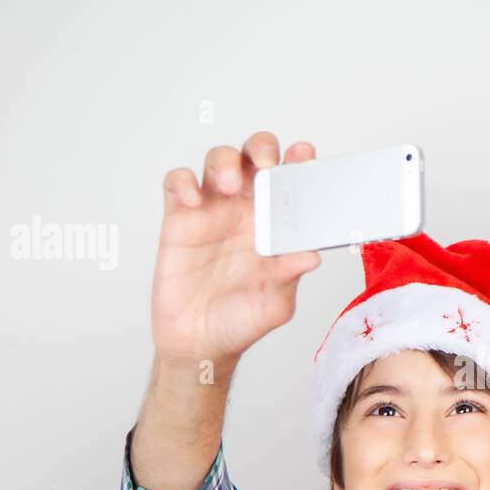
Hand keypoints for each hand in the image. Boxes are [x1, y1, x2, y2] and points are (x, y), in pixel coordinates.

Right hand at [150, 132, 321, 366]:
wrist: (199, 342)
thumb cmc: (241, 321)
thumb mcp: (274, 303)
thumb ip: (289, 277)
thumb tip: (311, 256)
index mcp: (276, 224)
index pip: (290, 181)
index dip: (298, 161)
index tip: (304, 154)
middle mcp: (246, 210)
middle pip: (254, 157)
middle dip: (262, 147)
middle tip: (266, 164)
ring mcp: (212, 210)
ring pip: (218, 160)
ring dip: (224, 161)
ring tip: (228, 184)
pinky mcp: (179, 219)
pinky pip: (178, 183)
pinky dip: (183, 181)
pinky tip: (192, 200)